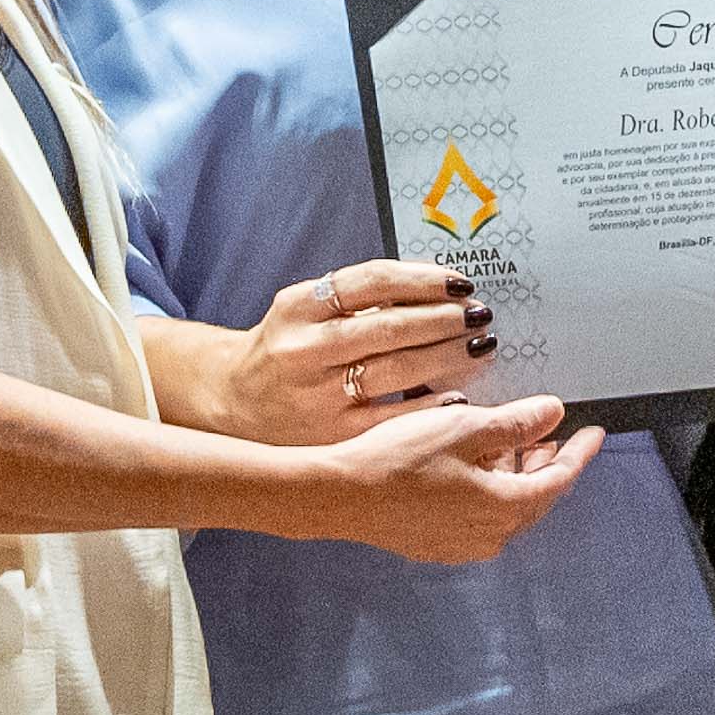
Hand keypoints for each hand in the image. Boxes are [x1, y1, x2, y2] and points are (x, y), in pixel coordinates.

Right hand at [200, 259, 500, 444]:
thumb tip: (430, 286)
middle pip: (389, 326)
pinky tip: (458, 396)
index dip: (423, 279)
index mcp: (298, 307)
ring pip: (396, 369)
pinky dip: (430, 405)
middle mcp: (305, 349)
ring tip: (479, 347)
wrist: (234, 403)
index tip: (460, 283)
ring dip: (447, 356)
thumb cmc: (284, 348)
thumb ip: (353, 298)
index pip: (371, 281)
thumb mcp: (302, 311)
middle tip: (480, 315)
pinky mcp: (332, 435)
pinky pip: (394, 418)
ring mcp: (318, 395)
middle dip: (445, 319)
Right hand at [312, 394, 602, 564]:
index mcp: (505, 507)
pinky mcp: (437, 543)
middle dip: (546, 463)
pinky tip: (470, 466)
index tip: (594, 433)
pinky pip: (478, 515)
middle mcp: (491, 535)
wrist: (343, 495)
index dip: (579, 452)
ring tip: (509, 443)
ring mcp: (462, 543)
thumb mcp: (464, 428)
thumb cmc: (399, 460)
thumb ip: (515, 423)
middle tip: (553, 435)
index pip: (558, 479)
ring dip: (514, 474)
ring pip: (505, 506)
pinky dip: (487, 488)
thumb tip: (554, 413)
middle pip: (534, 496)